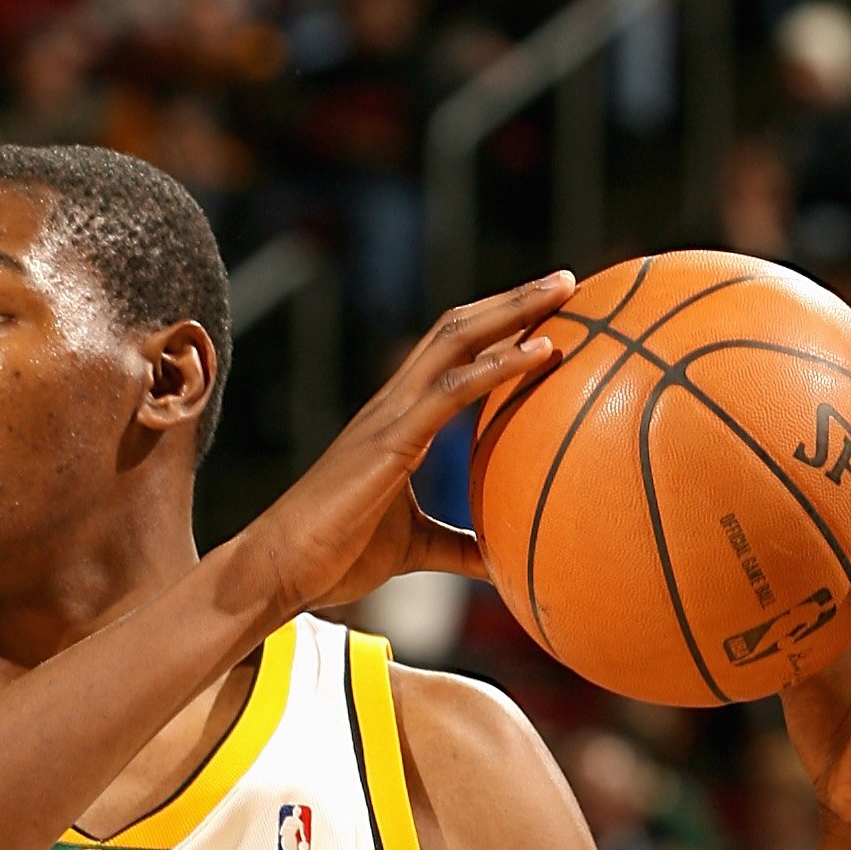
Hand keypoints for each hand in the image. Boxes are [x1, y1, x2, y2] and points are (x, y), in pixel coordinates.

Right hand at [237, 276, 574, 616]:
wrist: (282, 567)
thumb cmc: (337, 557)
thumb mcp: (415, 549)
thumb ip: (458, 547)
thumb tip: (504, 562)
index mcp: (399, 419)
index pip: (453, 353)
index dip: (496, 326)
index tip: (547, 313)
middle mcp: (395, 403)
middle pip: (460, 327)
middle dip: (514, 299)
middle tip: (568, 282)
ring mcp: (391, 415)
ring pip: (457, 339)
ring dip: (514, 310)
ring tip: (565, 291)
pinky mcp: (391, 439)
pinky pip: (452, 390)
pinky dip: (499, 365)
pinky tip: (541, 351)